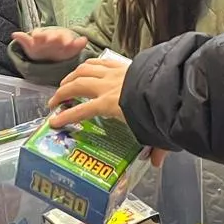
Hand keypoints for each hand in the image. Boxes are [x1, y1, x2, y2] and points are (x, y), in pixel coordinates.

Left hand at [12, 28, 87, 62]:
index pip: (40, 34)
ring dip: (67, 40)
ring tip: (68, 43)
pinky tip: (83, 41)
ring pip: (66, 38)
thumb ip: (24, 40)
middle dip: (53, 37)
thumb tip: (14, 34)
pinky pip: (78, 44)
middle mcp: (53, 36)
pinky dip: (81, 42)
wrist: (52, 55)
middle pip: (54, 35)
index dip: (39, 36)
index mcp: (42, 36)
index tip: (37, 37)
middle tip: (53, 40)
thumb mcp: (30, 47)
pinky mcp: (73, 47)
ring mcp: (64, 41)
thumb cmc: (40, 50)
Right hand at [48, 57, 168, 167]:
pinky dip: (89, 64)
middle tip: (54, 102)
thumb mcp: (154, 133)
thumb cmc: (158, 111)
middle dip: (61, 93)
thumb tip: (155, 162)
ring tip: (65, 83)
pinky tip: (87, 68)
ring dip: (71, 76)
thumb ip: (154, 148)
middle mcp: (106, 86)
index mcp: (108, 104)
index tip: (52, 122)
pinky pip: (100, 61)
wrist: (170, 86)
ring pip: (85, 69)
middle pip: (77, 85)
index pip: (81, 111)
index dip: (65, 117)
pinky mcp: (123, 64)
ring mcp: (114, 72)